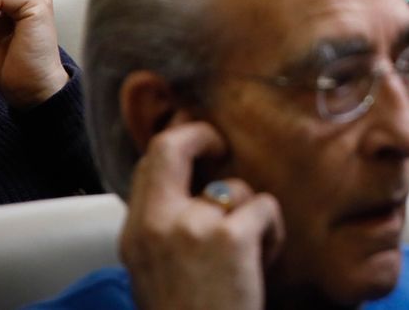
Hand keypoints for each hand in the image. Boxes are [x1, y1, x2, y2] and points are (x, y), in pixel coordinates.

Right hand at [121, 122, 283, 309]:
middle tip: (222, 147)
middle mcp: (156, 224)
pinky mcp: (231, 236)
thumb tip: (194, 187)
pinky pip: (263, 207)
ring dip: (251, 214)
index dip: (177, 142)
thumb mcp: (156, 272)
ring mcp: (192, 226)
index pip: (148, 162)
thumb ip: (165, 228)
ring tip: (250, 256)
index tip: (199, 142)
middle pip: (171, 146)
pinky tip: (263, 265)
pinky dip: (273, 234)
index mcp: (135, 235)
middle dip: (203, 137)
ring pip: (233, 186)